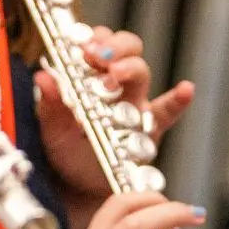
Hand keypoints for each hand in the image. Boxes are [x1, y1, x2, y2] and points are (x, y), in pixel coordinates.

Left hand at [34, 25, 193, 220]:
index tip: (84, 43)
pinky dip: (178, 100)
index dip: (96, 38)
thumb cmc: (69, 154)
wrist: (80, 190)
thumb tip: (43, 76)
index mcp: (96, 78)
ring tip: (115, 74)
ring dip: (129, 67)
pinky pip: (167, 112)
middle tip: (97, 55)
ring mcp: (137, 106)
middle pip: (128, 50)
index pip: (103, 44)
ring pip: (141, 73)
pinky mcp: (150, 130)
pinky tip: (185, 89)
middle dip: (115, 46)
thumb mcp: (54, 130)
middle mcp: (120, 87)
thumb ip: (51, 106)